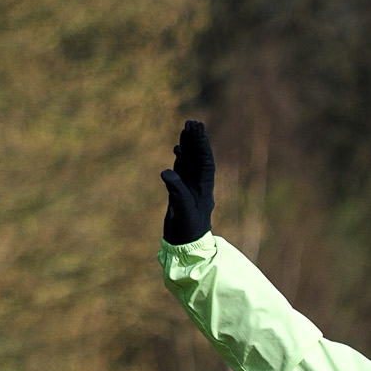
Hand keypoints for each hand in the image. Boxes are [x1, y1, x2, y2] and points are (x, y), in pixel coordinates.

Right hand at [160, 118, 214, 243]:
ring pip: (190, 163)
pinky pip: (182, 171)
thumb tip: (165, 172)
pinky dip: (181, 159)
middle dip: (196, 141)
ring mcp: (190, 189)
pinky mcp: (181, 193)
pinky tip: (178, 149)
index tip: (198, 128)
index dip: (201, 144)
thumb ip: (176, 191)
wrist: (185, 247)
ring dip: (189, 147)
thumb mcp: (182, 211)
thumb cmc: (188, 231)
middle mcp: (199, 186)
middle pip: (199, 158)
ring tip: (186, 129)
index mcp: (204, 189)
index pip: (205, 162)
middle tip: (192, 122)